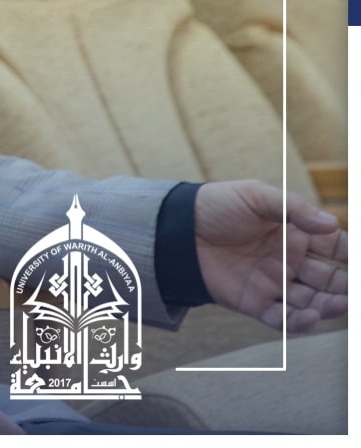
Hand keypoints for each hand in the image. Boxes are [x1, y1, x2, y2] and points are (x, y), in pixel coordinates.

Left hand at [195, 180, 346, 331]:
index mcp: (295, 234)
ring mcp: (274, 283)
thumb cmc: (217, 205)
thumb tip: (332, 224)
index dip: (353, 257)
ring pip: (313, 302)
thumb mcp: (256, 196)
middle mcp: (290, 261)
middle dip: (348, 287)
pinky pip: (282, 319)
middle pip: (330, 280)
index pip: (337, 248)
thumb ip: (295, 209)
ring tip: (344, 304)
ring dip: (331, 306)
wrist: (176, 227)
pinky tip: (311, 317)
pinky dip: (298, 323)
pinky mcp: (254, 302)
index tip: (359, 263)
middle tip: (356, 290)